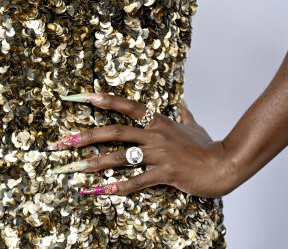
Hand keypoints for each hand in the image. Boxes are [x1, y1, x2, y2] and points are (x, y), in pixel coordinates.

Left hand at [47, 92, 236, 197]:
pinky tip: (102, 190)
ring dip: (94, 163)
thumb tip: (183, 105)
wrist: (225, 164)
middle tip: (62, 142)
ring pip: (120, 157)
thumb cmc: (208, 147)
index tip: (81, 96)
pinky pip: (136, 181)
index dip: (103, 100)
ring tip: (74, 168)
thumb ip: (185, 115)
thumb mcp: (195, 127)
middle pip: (114, 132)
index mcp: (158, 121)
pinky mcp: (165, 174)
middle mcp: (155, 135)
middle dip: (85, 136)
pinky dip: (118, 187)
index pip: (126, 106)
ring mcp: (159, 154)